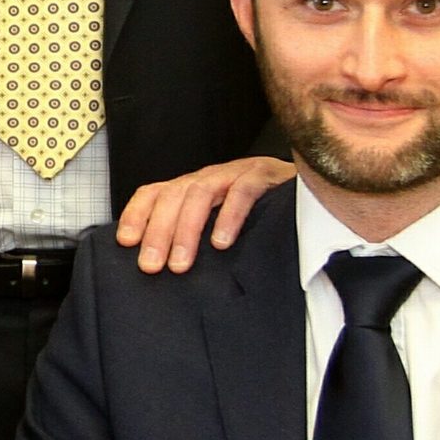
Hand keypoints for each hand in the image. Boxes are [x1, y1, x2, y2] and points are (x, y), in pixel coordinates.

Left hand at [112, 157, 293, 272]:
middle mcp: (211, 177)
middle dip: (158, 231)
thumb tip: (164, 266)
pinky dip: (229, 216)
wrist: (314, 185)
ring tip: (181, 263)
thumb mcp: (221, 222)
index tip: (125, 242)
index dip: (136, 213)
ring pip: (201, 194)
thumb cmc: (262, 213)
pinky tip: (221, 242)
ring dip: (187, 230)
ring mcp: (237, 173)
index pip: (155, 191)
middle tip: (151, 266)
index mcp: (194, 186)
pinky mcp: (265, 176)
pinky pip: (243, 192)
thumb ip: (197, 236)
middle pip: (174, 196)